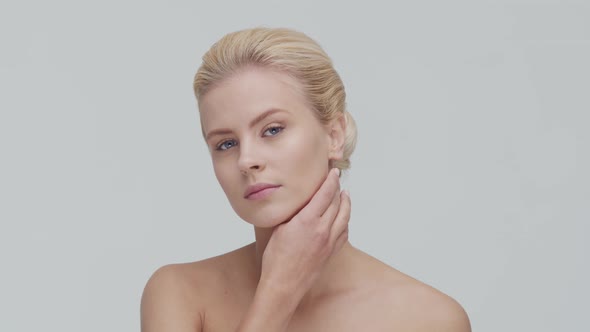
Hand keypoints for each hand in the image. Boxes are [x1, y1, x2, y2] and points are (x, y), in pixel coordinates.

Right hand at [259, 168, 350, 296]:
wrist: (284, 284)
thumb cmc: (276, 259)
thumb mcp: (280, 228)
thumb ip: (293, 213)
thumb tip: (299, 201)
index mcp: (307, 221)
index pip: (325, 194)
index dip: (331, 181)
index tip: (334, 172)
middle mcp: (322, 230)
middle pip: (337, 203)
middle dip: (338, 189)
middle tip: (337, 180)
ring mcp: (329, 242)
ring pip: (345, 217)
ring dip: (346, 204)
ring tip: (345, 195)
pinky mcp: (332, 252)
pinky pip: (344, 232)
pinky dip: (345, 221)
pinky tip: (343, 218)